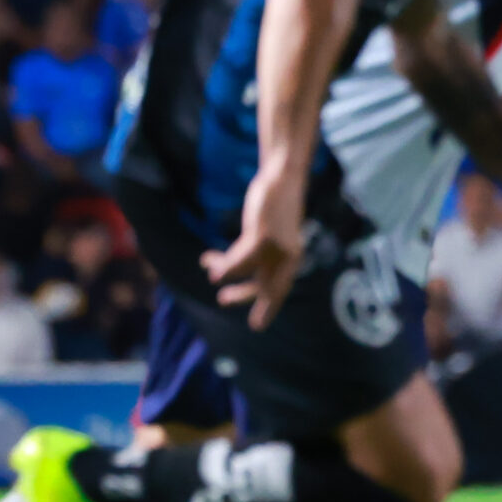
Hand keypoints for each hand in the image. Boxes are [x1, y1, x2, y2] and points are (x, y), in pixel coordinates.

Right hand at [200, 164, 306, 329]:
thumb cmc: (276, 203)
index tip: (257, 326)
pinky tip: (210, 265)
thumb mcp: (272, 231)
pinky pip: (240, 260)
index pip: (281, 289)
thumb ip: (261, 251)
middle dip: (244, 297)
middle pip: (267, 288)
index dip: (269, 308)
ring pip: (246, 272)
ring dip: (225, 272)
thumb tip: (238, 268)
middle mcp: (288, 256)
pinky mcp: (263, 236)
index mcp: (292, 257)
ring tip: (210, 270)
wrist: (283, 176)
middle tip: (223, 300)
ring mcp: (276, 247)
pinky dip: (225, 267)